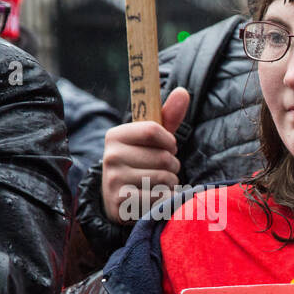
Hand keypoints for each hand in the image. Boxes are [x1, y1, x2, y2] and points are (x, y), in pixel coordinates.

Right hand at [101, 87, 190, 223]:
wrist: (120, 199)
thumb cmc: (142, 163)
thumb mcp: (152, 140)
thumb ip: (168, 117)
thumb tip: (183, 91)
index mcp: (116, 135)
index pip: (154, 130)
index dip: (170, 141)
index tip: (168, 147)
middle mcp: (110, 156)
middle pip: (164, 157)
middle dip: (172, 166)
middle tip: (160, 170)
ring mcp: (114, 180)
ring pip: (165, 178)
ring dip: (170, 183)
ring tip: (157, 183)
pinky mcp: (122, 202)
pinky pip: (161, 197)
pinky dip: (166, 198)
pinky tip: (154, 197)